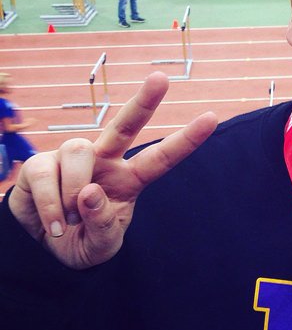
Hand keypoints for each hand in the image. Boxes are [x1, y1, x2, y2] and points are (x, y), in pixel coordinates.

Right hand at [9, 72, 216, 269]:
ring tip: (68, 222)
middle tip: (161, 78)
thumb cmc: (83, 242)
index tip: (212, 118)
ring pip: (78, 151)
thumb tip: (89, 191)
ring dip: (72, 191)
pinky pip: (44, 174)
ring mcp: (72, 158)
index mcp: (130, 179)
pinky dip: (50, 205)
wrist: (44, 252)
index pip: (161, 158)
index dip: (186, 140)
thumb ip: (103, 226)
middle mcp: (105, 160)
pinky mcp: (41, 163)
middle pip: (125, 125)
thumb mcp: (101, 247)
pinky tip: (53, 224)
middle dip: (144, 101)